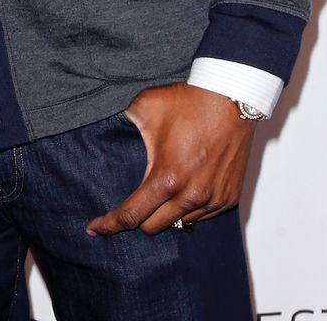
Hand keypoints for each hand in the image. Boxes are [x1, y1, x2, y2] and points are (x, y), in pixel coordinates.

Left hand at [86, 83, 256, 236]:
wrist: (231, 98)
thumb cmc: (190, 102)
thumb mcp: (146, 106)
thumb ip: (124, 121)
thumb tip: (104, 126)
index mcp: (167, 179)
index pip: (131, 216)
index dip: (109, 225)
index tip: (94, 229)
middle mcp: (191, 197)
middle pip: (153, 227)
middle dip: (137, 218)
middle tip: (130, 203)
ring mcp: (212, 200)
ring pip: (179, 224)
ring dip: (165, 213)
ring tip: (160, 192)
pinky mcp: (228, 198)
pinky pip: (201, 215)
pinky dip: (188, 208)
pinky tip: (182, 189)